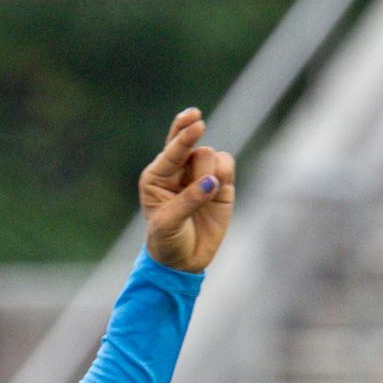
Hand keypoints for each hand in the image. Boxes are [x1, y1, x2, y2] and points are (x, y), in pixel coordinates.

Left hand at [140, 108, 235, 272]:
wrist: (184, 261)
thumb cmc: (167, 241)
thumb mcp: (169, 224)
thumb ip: (188, 201)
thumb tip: (212, 181)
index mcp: (156, 176)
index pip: (171, 150)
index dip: (183, 137)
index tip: (196, 124)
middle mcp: (177, 170)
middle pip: (190, 143)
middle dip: (192, 133)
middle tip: (197, 122)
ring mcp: (199, 173)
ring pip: (211, 156)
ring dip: (209, 173)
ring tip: (202, 198)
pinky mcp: (220, 182)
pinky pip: (226, 165)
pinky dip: (225, 175)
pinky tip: (218, 191)